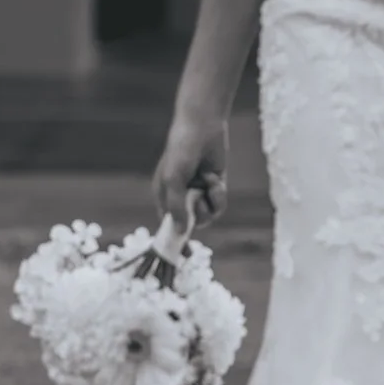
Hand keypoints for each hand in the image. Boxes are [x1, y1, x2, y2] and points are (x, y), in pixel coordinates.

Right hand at [152, 112, 229, 231]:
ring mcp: (198, 193)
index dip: (175, 241)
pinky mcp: (215, 186)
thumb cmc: (181, 151)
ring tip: (207, 182)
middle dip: (197, 214)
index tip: (183, 257)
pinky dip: (218, 193)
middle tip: (197, 198)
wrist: (202, 127)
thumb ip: (176, 207)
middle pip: (192, 224)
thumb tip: (182, 233)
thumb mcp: (173, 180)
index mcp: (164, 197)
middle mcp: (181, 198)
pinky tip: (213, 178)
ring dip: (210, 202)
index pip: (168, 226)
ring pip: (208, 216)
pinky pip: (219, 203)